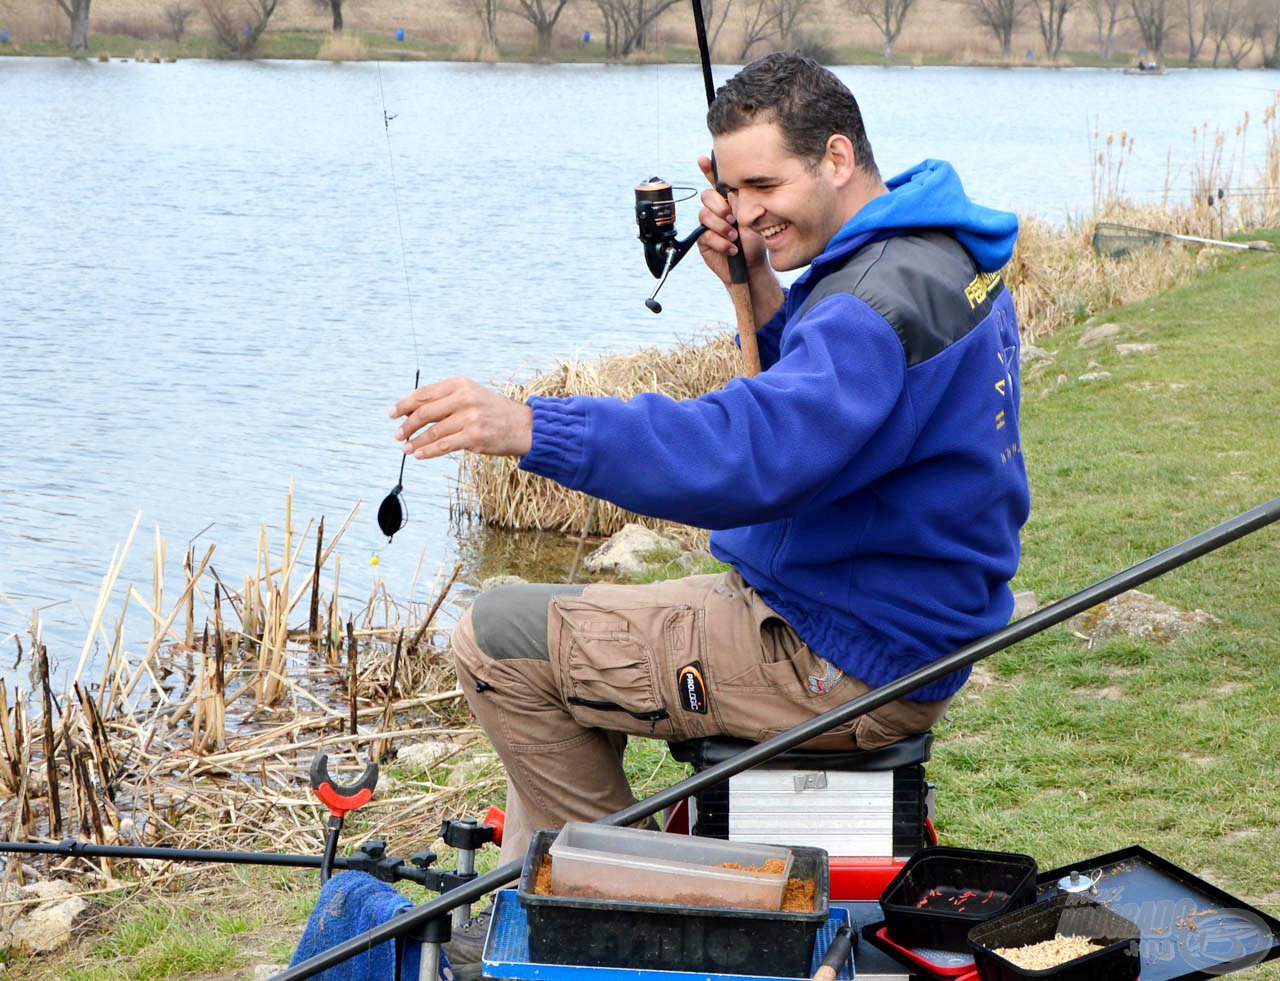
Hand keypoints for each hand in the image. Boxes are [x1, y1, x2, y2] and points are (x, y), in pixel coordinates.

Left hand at [390, 377, 532, 459]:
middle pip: (425, 412)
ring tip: (406, 448)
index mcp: (461, 384)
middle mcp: (464, 398)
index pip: (424, 393)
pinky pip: (443, 446)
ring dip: (415, 441)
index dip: (404, 404)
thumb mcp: (472, 395)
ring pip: (432, 432)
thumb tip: (413, 410)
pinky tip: (418, 455)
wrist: (524, 426)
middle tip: (398, 434)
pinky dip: (428, 451)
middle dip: (407, 425)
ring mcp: (469, 418)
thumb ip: (446, 399)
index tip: (392, 413)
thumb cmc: (494, 411)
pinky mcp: (474, 438)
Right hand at [696, 155, 766, 285]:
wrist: (752, 266)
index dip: (708, 169)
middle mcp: (717, 210)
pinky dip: (720, 242)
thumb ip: (741, 204)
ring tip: (734, 237)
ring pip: (704, 215)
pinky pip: (705, 234)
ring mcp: (708, 224)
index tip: (702, 159)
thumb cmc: (755, 241)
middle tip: (733, 219)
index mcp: (728, 200)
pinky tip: (732, 249)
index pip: (716, 181)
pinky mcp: (703, 240)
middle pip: (706, 196)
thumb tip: (730, 195)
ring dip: (721, 227)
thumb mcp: (753, 219)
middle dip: (719, 207)